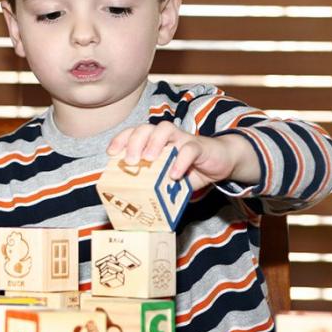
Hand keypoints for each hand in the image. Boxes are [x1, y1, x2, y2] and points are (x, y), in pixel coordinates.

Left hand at [107, 121, 259, 190]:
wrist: (221, 161)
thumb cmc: (189, 169)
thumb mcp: (166, 178)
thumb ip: (153, 183)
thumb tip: (132, 202)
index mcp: (153, 141)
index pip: (132, 133)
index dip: (120, 140)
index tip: (111, 154)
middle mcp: (165, 136)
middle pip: (145, 128)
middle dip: (134, 142)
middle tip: (130, 161)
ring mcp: (182, 139)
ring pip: (164, 129)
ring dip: (154, 142)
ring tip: (148, 159)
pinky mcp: (199, 146)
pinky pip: (189, 148)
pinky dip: (180, 161)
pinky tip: (174, 175)